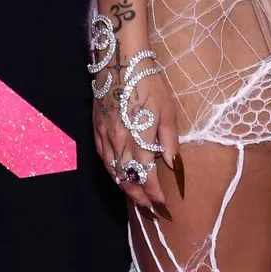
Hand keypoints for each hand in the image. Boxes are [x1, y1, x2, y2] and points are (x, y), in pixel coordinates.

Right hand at [91, 44, 179, 217]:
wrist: (120, 62)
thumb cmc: (150, 85)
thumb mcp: (168, 112)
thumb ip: (169, 142)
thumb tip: (174, 166)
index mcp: (138, 140)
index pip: (146, 176)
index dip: (154, 193)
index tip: (163, 204)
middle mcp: (118, 143)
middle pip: (127, 179)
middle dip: (139, 197)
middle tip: (150, 209)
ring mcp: (105, 137)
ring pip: (112, 171)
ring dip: (125, 187)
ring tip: (136, 197)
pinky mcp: (96, 129)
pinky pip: (103, 158)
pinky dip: (112, 172)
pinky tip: (119, 175)